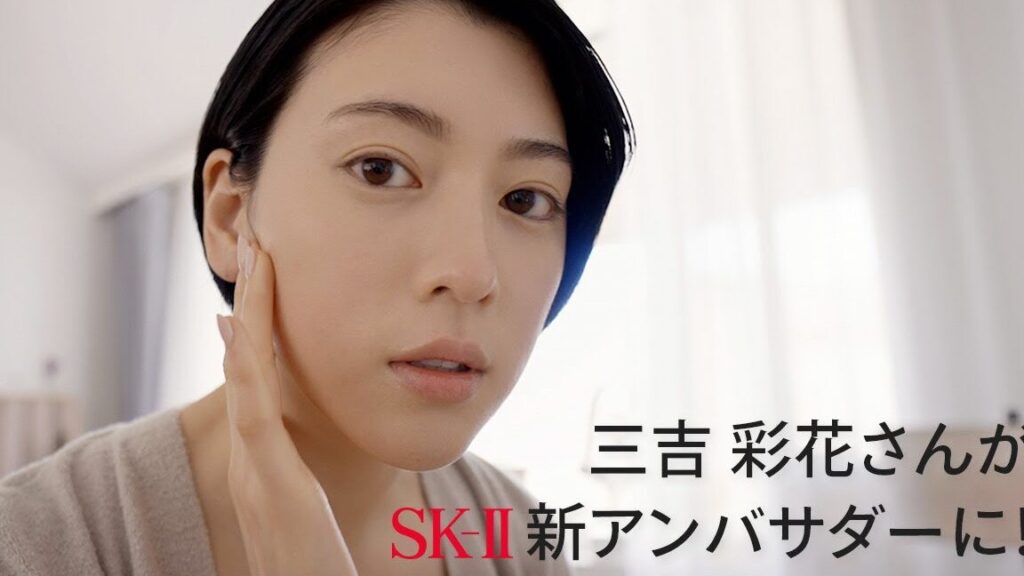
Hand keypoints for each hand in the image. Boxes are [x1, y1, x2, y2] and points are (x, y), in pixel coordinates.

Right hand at [216, 234, 358, 575]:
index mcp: (263, 466)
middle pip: (245, 367)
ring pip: (244, 376)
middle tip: (255, 247)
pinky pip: (253, 413)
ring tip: (255, 260)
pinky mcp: (269, 485)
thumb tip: (308, 468)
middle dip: (252, 306)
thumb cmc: (313, 572)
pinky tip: (240, 326)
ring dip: (250, 315)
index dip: (256, 334)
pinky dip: (245, 367)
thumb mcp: (308, 523)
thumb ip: (301, 491)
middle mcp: (250, 462)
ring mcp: (254, 471)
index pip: (256, 387)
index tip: (259, 291)